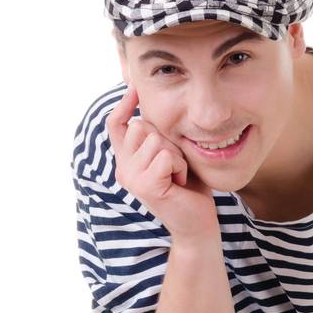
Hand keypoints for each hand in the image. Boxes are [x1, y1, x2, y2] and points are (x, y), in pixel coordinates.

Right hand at [105, 86, 221, 242]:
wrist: (197, 224)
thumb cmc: (189, 188)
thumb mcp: (171, 154)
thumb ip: (158, 135)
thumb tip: (152, 102)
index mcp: (126, 161)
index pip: (115, 124)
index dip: (123, 104)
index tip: (136, 87)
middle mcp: (123, 169)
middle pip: (140, 125)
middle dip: (166, 139)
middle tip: (174, 166)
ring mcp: (131, 178)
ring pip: (155, 140)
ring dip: (176, 156)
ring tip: (177, 176)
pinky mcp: (145, 186)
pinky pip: (166, 156)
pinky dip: (180, 167)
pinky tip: (180, 184)